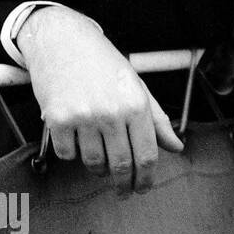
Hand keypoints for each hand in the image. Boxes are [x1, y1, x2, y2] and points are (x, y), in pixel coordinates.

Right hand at [16, 7, 183, 193]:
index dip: (146, 178)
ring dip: (99, 170)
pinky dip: (74, 154)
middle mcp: (112, 112)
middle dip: (125, 184)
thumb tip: (176, 147)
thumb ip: (157, 120)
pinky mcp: (57, 120)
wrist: (63, 41)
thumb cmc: (103, 64)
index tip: (143, 188)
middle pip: (121, 165)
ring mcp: (83, 117)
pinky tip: (78, 142)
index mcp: (136, 104)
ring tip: (102, 162)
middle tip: (125, 191)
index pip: (146, 154)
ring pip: (94, 163)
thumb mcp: (137, 87)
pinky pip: (68, 154)